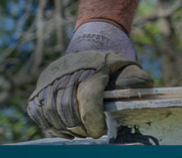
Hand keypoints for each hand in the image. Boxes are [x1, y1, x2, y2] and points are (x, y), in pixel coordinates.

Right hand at [26, 21, 154, 138]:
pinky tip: (66, 131)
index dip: (94, 120)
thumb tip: (142, 88)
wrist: (87, 48)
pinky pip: (38, 113)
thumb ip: (136, 80)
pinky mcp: (38, 89)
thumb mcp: (126, 67)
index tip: (100, 130)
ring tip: (81, 132)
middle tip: (92, 133)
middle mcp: (66, 71)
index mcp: (91, 66)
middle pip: (69, 109)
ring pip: (52, 113)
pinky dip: (51, 126)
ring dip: (67, 128)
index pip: (88, 97)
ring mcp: (49, 80)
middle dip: (82, 127)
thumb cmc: (109, 64)